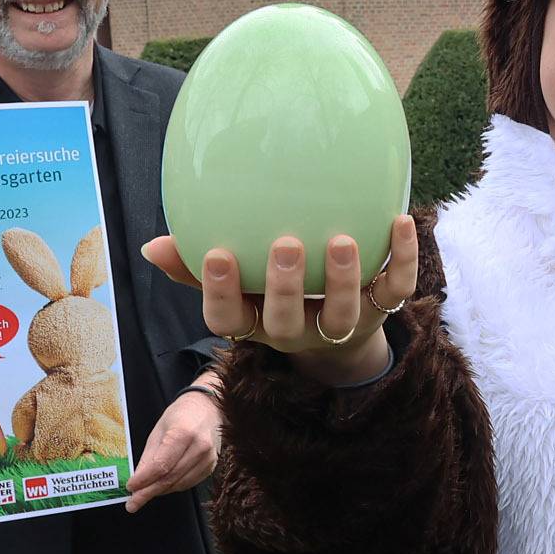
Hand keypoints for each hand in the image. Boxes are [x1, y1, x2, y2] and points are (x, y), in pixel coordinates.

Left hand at [126, 379, 220, 512]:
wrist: (207, 409)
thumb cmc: (180, 416)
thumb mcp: (158, 431)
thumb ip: (149, 457)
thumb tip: (137, 480)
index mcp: (184, 433)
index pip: (161, 465)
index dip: (144, 480)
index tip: (130, 488)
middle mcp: (199, 447)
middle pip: (170, 477)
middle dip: (148, 492)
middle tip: (133, 503)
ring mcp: (208, 458)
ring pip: (179, 484)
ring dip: (160, 491)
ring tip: (145, 493)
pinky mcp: (211, 466)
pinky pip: (189, 483)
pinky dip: (173, 487)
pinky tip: (163, 486)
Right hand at [141, 216, 418, 385]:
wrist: (339, 333)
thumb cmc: (271, 292)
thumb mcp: (236, 282)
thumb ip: (194, 265)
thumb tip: (153, 246)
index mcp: (255, 322)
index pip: (229, 319)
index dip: (221, 292)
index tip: (217, 254)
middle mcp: (296, 330)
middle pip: (286, 321)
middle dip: (286, 287)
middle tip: (286, 244)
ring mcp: (341, 323)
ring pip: (342, 314)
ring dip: (342, 278)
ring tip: (342, 240)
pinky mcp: (381, 309)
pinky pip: (396, 289)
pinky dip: (402, 257)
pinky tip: (402, 220)